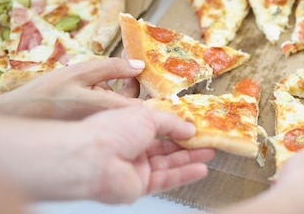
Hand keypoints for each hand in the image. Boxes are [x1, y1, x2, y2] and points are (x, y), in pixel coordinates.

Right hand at [0, 57, 143, 118]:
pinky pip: (105, 107)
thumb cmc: (46, 95)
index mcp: (110, 110)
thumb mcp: (80, 72)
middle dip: (130, 78)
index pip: (146, 103)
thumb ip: (112, 68)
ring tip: (100, 69)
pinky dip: (102, 92)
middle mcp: (109, 123)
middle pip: (133, 102)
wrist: (16, 116)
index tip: (140, 61)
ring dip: (115, 84)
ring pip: (118, 103)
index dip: (147, 81)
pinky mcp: (91, 125)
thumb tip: (139, 65)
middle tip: (124, 56)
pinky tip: (87, 83)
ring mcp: (100, 126)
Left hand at [0, 105, 215, 201]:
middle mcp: (133, 147)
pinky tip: (201, 170)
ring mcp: (136, 168)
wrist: (92, 159)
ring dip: (190, 159)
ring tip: (211, 154)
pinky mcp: (139, 187)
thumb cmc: (113, 130)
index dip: (178, 127)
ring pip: (168, 164)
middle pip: (166, 147)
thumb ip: (172, 124)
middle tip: (208, 141)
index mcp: (130, 127)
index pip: (158, 127)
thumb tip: (190, 129)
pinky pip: (165, 180)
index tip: (197, 126)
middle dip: (188, 144)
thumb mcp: (148, 116)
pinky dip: (183, 175)